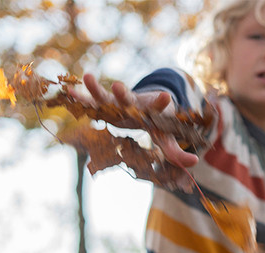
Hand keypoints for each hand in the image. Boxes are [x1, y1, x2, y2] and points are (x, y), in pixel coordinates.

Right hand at [74, 74, 198, 170]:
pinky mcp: (107, 103)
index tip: (166, 96)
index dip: (162, 102)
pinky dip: (82, 97)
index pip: (159, 106)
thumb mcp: (167, 138)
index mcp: (152, 111)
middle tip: (118, 86)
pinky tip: (70, 91)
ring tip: (88, 77)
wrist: (147, 105)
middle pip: (128, 98)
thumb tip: (194, 163)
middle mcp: (135, 104)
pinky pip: (93, 101)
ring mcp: (119, 102)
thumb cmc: (158, 124)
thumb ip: (177, 152)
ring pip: (107, 96)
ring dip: (98, 89)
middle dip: (123, 93)